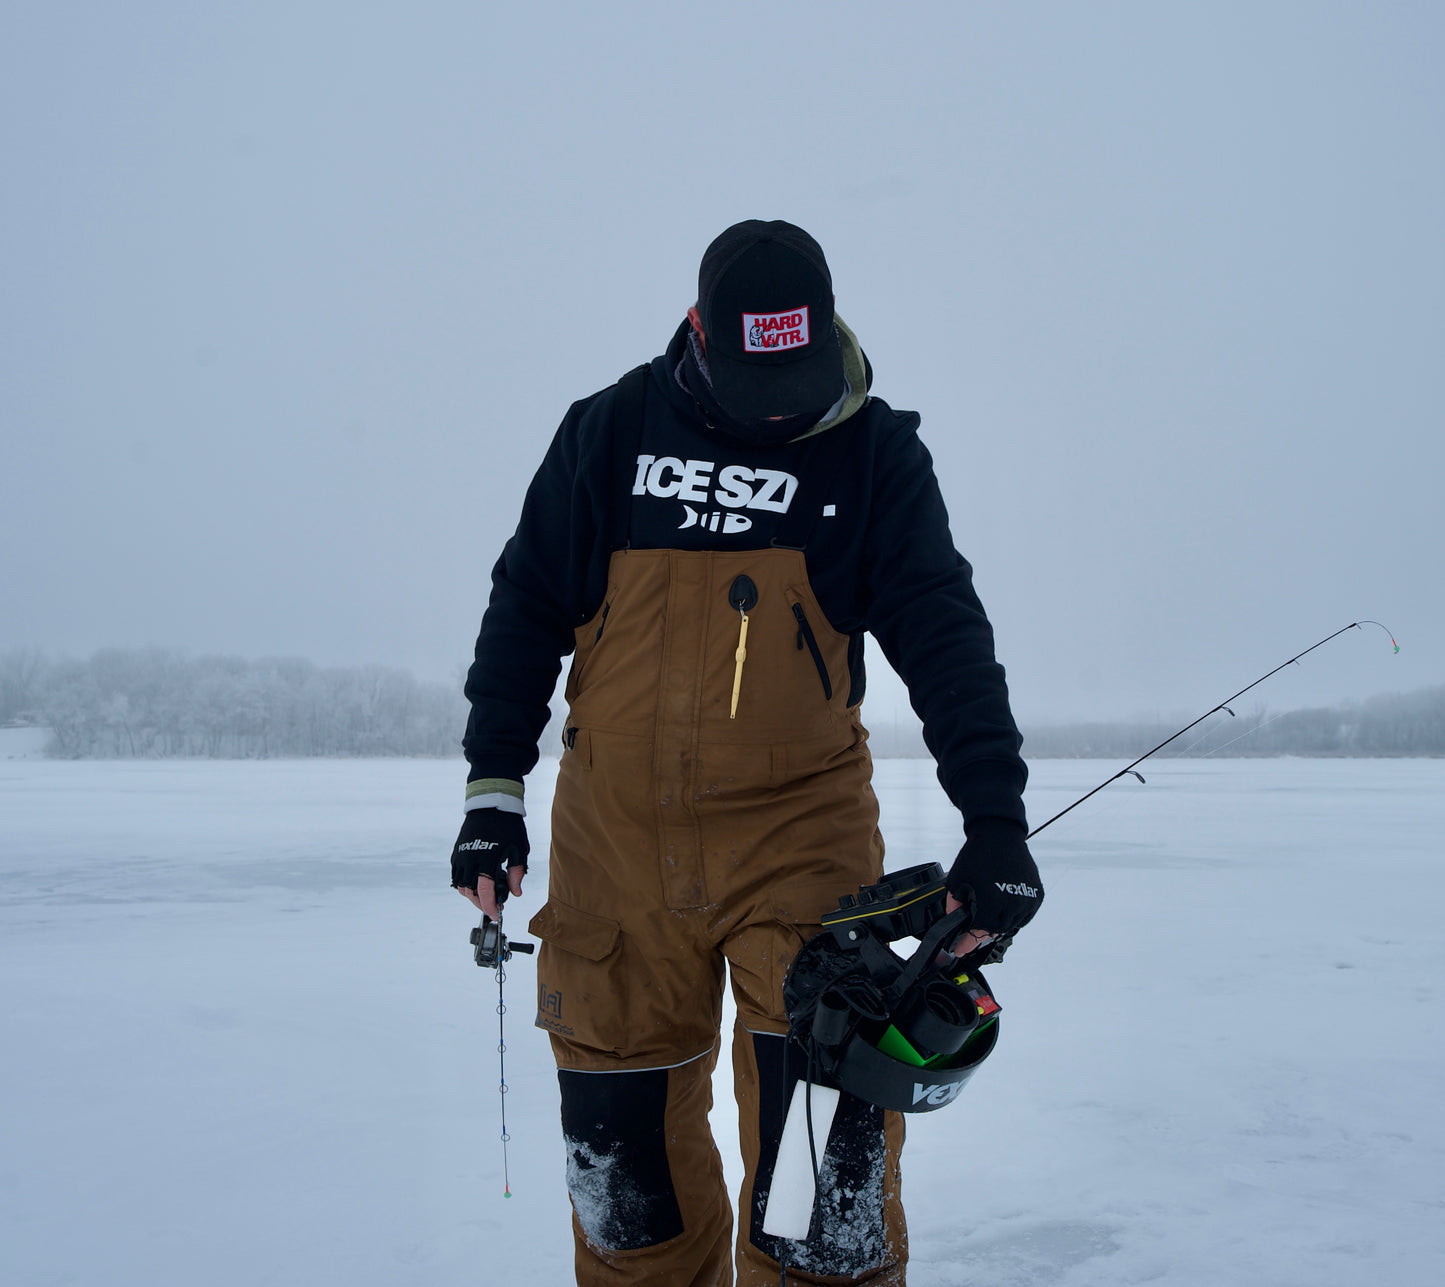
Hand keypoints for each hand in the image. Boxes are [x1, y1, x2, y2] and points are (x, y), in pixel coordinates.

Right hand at [451, 809, 528, 919]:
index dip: (490, 905)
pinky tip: (476, 884)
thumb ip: (517, 873)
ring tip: (486, 896)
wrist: (490, 805)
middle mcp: (470, 858)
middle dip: (481, 904)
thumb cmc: (508, 826)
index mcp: (487, 857)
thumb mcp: (519, 849)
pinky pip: (456, 875)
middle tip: (493, 907)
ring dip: (472, 895)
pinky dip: (464, 884)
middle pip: (470, 892)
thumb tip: (515, 893)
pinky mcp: (456, 852)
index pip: (485, 889)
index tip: (496, 914)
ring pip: (460, 885)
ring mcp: (461, 855)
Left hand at [944, 817, 1042, 952]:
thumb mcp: (956, 880)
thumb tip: (953, 921)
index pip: (980, 933)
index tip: (960, 950)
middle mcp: (1013, 903)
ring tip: (988, 920)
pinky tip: (1004, 912)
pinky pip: (1025, 915)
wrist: (1000, 834)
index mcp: (992, 901)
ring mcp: (1028, 900)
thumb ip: (953, 904)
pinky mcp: (1037, 894)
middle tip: (972, 934)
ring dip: (999, 926)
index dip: (968, 944)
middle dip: (983, 934)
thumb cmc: (978, 855)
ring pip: (1013, 925)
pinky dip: (1014, 918)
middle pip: (997, 931)